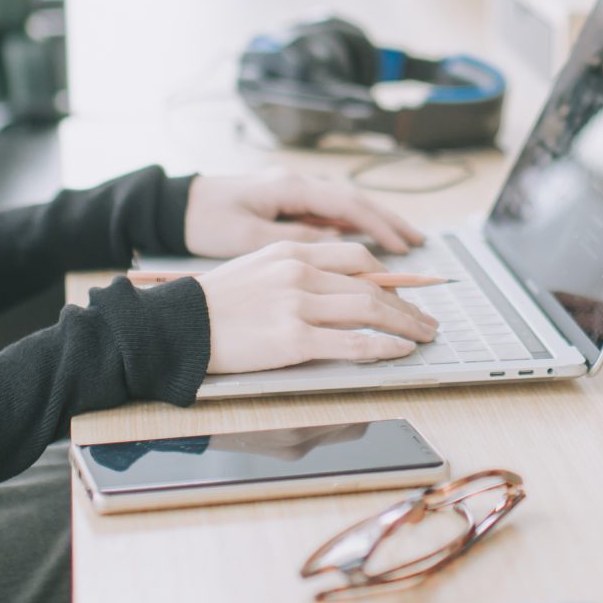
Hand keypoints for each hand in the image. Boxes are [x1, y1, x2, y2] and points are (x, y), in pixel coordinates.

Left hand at [183, 170, 425, 258]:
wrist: (174, 206)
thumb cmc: (206, 221)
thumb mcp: (248, 236)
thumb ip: (293, 239)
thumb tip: (334, 245)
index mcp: (290, 187)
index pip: (349, 204)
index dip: (380, 226)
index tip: (404, 247)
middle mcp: (296, 182)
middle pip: (354, 200)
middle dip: (388, 221)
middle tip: (417, 243)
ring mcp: (292, 189)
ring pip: (343, 204)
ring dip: (373, 221)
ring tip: (401, 241)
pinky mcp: (284, 200)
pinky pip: (327, 211)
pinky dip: (350, 224)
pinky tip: (363, 241)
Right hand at [196, 241, 439, 373]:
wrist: (176, 326)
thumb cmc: (214, 303)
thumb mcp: (257, 268)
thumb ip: (298, 272)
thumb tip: (338, 287)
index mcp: (291, 251)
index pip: (357, 256)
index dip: (389, 276)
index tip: (406, 291)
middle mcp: (299, 272)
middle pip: (371, 284)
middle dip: (406, 304)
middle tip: (425, 319)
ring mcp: (297, 304)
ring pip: (369, 310)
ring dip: (405, 325)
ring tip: (423, 337)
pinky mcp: (292, 339)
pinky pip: (351, 342)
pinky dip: (382, 347)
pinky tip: (399, 351)